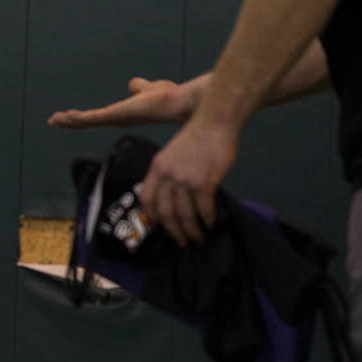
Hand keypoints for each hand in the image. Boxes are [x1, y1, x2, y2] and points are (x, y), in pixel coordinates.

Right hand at [47, 77, 194, 127]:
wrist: (177, 102)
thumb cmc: (168, 97)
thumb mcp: (148, 89)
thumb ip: (139, 87)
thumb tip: (133, 85)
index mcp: (122, 114)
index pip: (98, 118)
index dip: (83, 118)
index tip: (69, 117)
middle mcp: (117, 120)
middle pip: (89, 122)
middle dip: (71, 122)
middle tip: (54, 121)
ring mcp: (116, 118)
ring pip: (87, 121)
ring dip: (70, 121)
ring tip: (54, 119)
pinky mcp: (116, 115)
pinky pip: (93, 118)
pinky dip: (79, 118)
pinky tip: (67, 116)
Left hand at [140, 118, 238, 245]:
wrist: (215, 121)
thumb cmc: (198, 136)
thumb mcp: (172, 153)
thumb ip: (169, 173)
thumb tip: (174, 195)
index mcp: (156, 168)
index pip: (146, 199)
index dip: (153, 216)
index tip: (161, 225)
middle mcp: (166, 175)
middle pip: (165, 212)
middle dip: (174, 230)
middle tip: (182, 241)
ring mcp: (184, 179)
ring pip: (184, 213)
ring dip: (192, 229)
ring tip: (199, 237)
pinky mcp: (203, 181)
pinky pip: (203, 207)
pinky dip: (208, 218)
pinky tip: (211, 223)